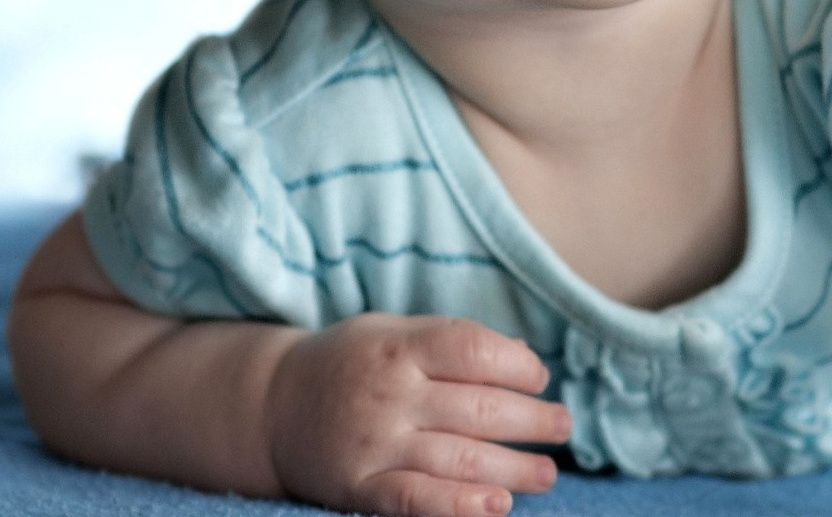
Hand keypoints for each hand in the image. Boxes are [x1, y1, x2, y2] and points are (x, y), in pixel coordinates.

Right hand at [264, 312, 570, 516]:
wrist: (269, 408)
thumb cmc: (348, 364)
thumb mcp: (391, 333)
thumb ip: (450, 341)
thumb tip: (519, 350)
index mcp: (398, 346)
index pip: (473, 349)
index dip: (517, 364)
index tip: (539, 377)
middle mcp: (388, 394)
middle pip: (478, 408)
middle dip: (532, 420)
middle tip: (562, 426)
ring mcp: (374, 444)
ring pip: (460, 458)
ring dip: (514, 469)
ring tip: (547, 473)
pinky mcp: (361, 487)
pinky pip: (416, 500)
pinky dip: (459, 506)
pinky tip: (497, 507)